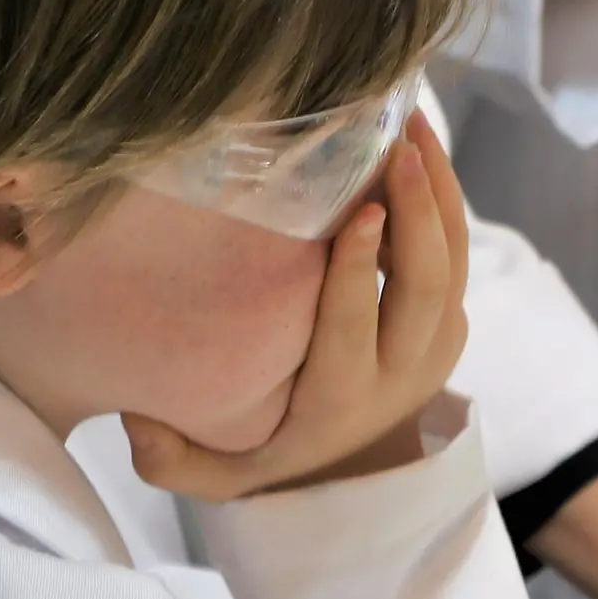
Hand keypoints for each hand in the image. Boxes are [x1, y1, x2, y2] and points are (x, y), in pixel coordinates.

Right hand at [121, 111, 469, 501]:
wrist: (355, 471)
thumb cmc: (271, 449)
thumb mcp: (220, 473)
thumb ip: (172, 461)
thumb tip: (137, 422)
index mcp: (340, 399)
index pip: (354, 327)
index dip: (358, 269)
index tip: (360, 211)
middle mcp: (401, 372)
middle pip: (424, 287)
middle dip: (416, 213)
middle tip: (395, 147)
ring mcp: (436, 346)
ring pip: (452, 262)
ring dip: (438, 191)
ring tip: (412, 125)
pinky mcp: (451, 321)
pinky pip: (459, 253)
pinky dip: (445, 198)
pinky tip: (421, 144)